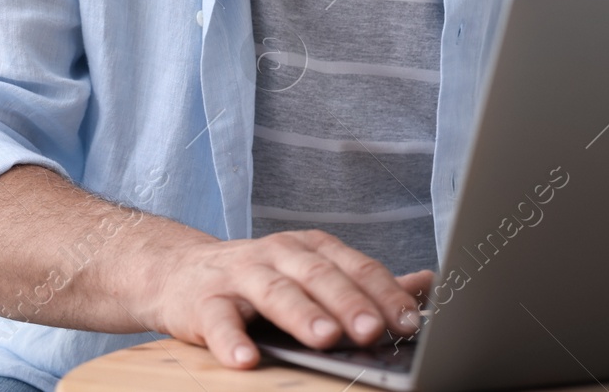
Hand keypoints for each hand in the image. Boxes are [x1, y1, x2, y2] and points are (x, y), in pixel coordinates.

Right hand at [144, 229, 432, 368]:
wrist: (181, 272)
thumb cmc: (262, 279)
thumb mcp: (315, 272)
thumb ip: (366, 282)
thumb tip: (427, 284)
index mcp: (314, 249)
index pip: (357, 268)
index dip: (384, 294)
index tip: (409, 322)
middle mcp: (281, 255)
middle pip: (321, 277)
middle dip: (350, 303)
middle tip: (372, 329)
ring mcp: (241, 275)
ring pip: (276, 293)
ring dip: (302, 315)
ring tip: (324, 339)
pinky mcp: (204, 302)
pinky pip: (219, 320)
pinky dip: (232, 340)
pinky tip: (246, 359)